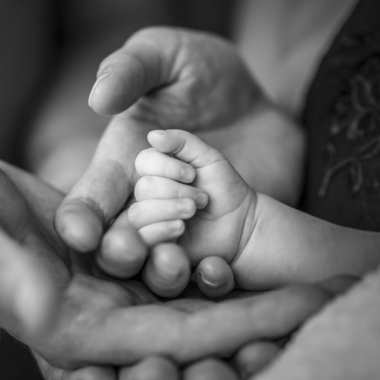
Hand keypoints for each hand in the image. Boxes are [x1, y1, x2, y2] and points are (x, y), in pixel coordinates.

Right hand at [0, 144, 329, 379]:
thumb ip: (8, 282)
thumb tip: (49, 318)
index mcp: (72, 332)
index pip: (171, 342)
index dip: (236, 336)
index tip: (294, 327)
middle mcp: (100, 326)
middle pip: (194, 346)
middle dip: (258, 339)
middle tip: (320, 321)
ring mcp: (110, 301)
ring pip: (192, 321)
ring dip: (249, 320)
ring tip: (308, 307)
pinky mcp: (114, 274)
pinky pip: (174, 289)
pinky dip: (218, 288)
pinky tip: (258, 280)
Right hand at [55, 27, 303, 292]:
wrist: (260, 105)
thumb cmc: (201, 71)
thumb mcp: (166, 55)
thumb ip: (132, 70)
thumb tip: (98, 98)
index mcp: (118, 165)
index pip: (88, 199)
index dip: (79, 218)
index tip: (80, 232)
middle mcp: (140, 205)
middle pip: (116, 243)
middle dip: (120, 248)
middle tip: (139, 239)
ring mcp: (177, 228)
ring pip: (157, 268)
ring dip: (162, 269)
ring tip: (180, 246)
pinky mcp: (214, 244)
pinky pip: (206, 277)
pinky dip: (210, 280)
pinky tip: (218, 267)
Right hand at [132, 129, 255, 265]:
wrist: (241, 223)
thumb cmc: (223, 189)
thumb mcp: (208, 158)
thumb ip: (182, 142)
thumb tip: (152, 135)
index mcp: (157, 171)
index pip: (144, 162)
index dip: (166, 166)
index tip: (192, 174)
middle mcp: (148, 195)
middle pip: (144, 188)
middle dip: (175, 191)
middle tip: (201, 199)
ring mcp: (150, 220)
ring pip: (138, 214)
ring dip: (168, 209)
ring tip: (193, 211)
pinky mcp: (154, 244)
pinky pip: (142, 238)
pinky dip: (159, 229)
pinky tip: (180, 227)